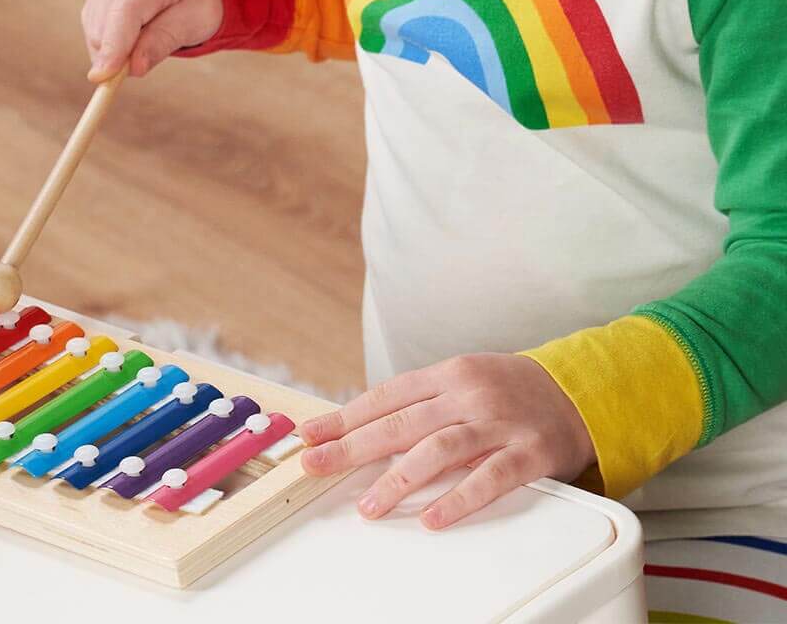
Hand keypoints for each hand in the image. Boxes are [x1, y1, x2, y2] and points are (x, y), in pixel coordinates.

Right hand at [81, 0, 223, 81]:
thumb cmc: (199, 0)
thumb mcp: (197, 21)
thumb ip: (164, 40)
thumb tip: (133, 68)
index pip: (126, 10)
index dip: (114, 45)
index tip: (104, 77)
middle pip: (105, 22)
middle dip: (118, 55)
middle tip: (146, 63)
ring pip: (94, 29)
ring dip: (114, 51)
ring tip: (150, 40)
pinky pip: (93, 29)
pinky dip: (109, 45)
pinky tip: (134, 38)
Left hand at [299, 353, 596, 529]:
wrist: (578, 391)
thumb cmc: (510, 389)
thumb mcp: (463, 380)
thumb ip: (422, 401)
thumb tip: (365, 426)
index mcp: (448, 373)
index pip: (386, 395)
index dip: (345, 416)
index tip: (312, 434)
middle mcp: (468, 393)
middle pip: (401, 422)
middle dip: (353, 445)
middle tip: (318, 465)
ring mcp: (498, 421)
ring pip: (439, 449)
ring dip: (398, 478)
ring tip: (369, 504)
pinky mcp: (529, 452)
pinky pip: (489, 477)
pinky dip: (457, 498)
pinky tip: (431, 516)